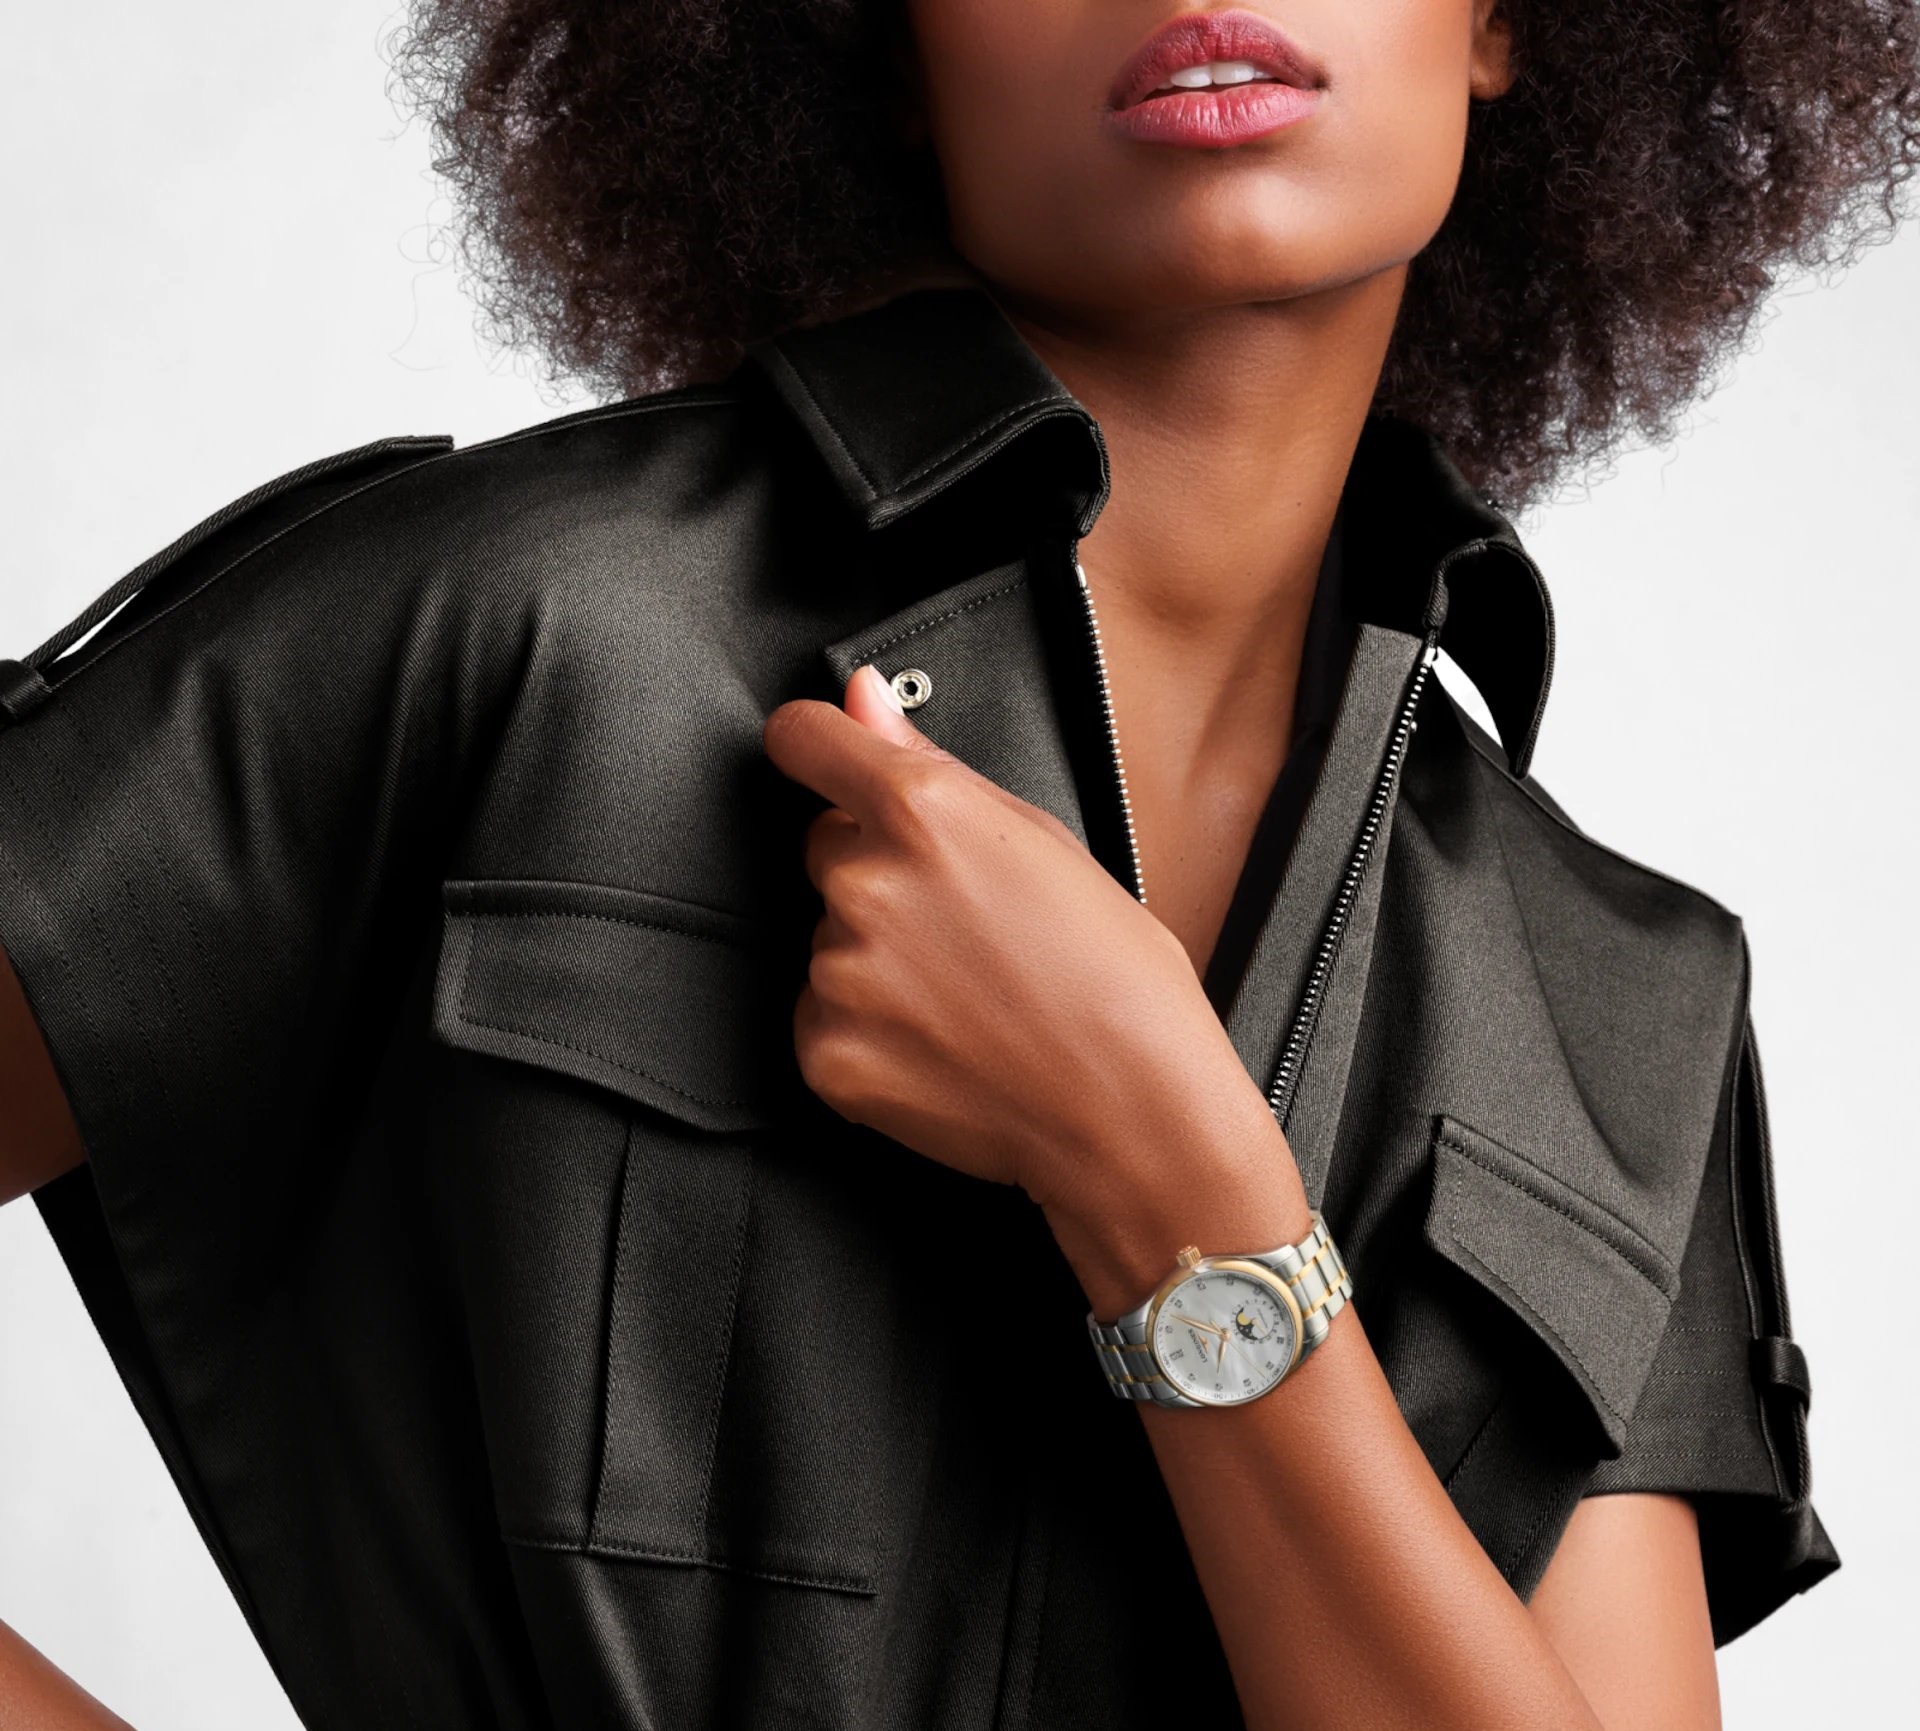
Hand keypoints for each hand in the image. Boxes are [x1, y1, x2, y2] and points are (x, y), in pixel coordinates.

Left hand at [760, 663, 1268, 1225]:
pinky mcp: (827, 1051)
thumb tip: (861, 698)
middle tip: (963, 929)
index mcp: (923, 811)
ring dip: (876, 960)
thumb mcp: (1043, 842)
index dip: (815, 748)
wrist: (1132, 1111)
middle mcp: (867, 883)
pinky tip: (941, 1044)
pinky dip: (867, 1031)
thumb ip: (929, 762)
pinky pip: (822, 1018)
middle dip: (877, 875)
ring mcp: (840, 973)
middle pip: (825, 850)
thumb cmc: (1115, 979)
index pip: (802, 740)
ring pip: (829, 940)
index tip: (823, 761)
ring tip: (968, 996)